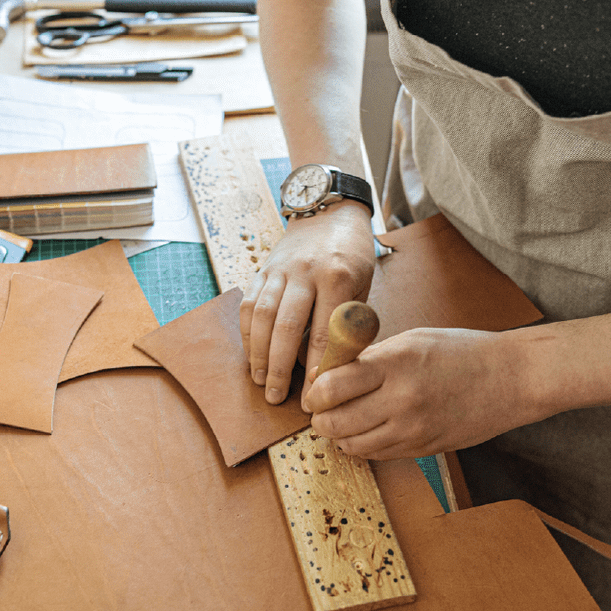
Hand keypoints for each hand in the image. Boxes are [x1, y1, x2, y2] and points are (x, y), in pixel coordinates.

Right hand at [239, 202, 374, 403]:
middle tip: (277, 397)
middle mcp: (305, 272)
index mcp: (338, 277)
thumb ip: (349, 323)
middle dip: (280, 367)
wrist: (330, 213)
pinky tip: (251, 354)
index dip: (318, 368)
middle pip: (287, 328)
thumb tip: (334, 368)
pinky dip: (247, 333)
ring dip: (258, 353)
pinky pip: (249, 304)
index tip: (315, 395)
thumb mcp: (363, 286)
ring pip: (262, 317)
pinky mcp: (263, 269)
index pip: (325, 333)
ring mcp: (280, 269)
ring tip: (259, 381)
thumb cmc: (352, 255)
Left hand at [303, 327, 543, 459]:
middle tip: (322, 410)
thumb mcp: (412, 340)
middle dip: (320, 418)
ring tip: (344, 420)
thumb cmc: (462, 352)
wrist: (513, 378)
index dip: (314, 391)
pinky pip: (377, 455)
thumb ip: (369, 357)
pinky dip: (364, 445)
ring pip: (352, 445)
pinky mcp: (424, 448)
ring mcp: (414, 429)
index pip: (331, 386)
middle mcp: (401, 398)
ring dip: (340, 435)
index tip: (314, 390)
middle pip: (335, 422)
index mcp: (395, 362)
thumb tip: (326, 373)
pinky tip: (369, 429)